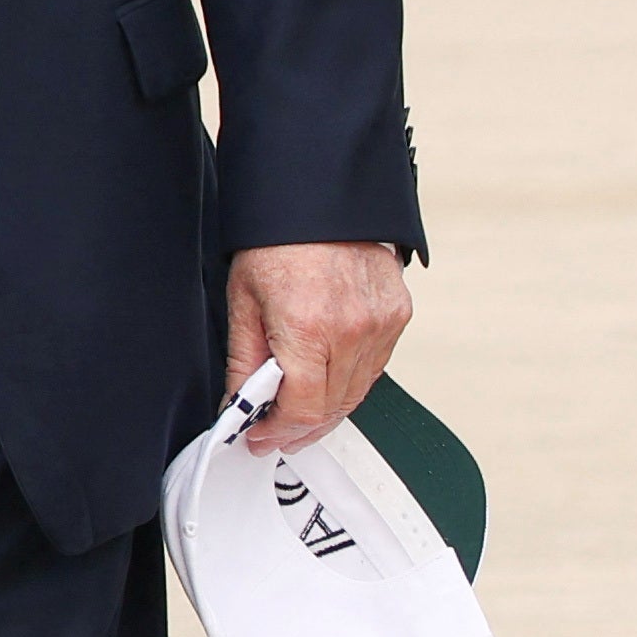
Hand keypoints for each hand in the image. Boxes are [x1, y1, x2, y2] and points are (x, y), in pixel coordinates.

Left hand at [226, 242, 410, 451]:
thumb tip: (239, 406)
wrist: (320, 198)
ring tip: (297, 413)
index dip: (279, 431)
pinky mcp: (397, 316)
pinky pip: (375, 368)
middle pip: (331, 408)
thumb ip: (244, 362)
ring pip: (356, 393)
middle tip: (275, 433)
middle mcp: (352, 330)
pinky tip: (326, 382)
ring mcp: (381, 324)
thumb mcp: (243, 302)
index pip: (302, 408)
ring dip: (326, 410)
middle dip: (299, 429)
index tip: (261, 437)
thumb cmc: (278, 241)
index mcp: (309, 328)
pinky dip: (350, 382)